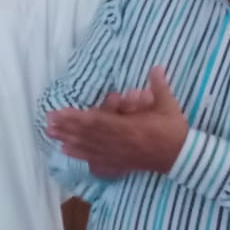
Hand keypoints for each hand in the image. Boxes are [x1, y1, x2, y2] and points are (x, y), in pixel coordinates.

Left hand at [45, 67, 188, 179]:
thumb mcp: (168, 105)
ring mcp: (117, 154)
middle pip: (86, 134)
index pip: (96, 121)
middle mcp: (118, 142)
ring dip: (68, 139)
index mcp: (127, 127)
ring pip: (88, 146)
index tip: (59, 112)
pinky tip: (67, 151)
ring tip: (51, 134)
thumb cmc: (173, 129)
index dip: (76, 118)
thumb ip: (159, 86)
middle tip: (48, 122)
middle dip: (66, 127)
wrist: (182, 157)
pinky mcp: (119, 162)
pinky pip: (96, 159)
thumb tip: (156, 66)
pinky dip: (80, 154)